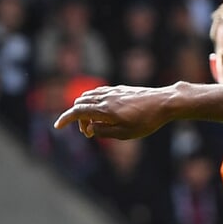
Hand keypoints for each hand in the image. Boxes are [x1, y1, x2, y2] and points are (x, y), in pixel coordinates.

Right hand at [53, 84, 174, 139]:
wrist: (164, 102)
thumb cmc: (146, 121)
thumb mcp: (125, 134)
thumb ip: (104, 132)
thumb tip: (90, 129)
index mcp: (105, 109)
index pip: (78, 112)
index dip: (65, 119)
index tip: (57, 127)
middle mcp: (106, 97)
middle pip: (81, 104)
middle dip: (77, 118)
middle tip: (88, 133)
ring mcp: (113, 91)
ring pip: (89, 96)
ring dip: (85, 109)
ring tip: (95, 124)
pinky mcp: (120, 89)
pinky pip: (99, 92)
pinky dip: (93, 101)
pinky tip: (101, 111)